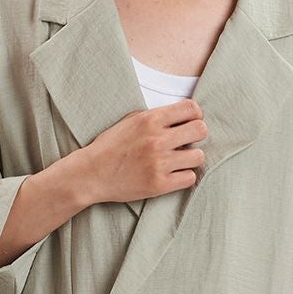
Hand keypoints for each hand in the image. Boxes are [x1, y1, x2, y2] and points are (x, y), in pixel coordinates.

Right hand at [79, 98, 207, 203]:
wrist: (91, 174)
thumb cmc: (110, 146)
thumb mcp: (130, 121)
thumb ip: (156, 117)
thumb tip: (183, 116)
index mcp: (150, 119)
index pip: (192, 108)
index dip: (195, 115)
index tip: (189, 122)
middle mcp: (157, 140)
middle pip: (201, 130)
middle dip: (196, 135)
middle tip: (186, 142)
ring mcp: (159, 163)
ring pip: (199, 156)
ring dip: (191, 158)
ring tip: (178, 160)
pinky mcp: (159, 184)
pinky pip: (190, 178)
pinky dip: (183, 176)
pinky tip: (172, 174)